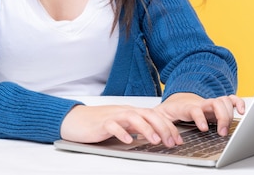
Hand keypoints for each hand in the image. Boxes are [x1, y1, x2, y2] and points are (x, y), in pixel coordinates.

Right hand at [60, 104, 183, 146]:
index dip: (168, 126)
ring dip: (146, 129)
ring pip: (133, 117)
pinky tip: (128, 141)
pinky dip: (122, 132)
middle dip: (162, 128)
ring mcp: (113, 115)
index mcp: (131, 111)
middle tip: (171, 142)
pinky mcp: (101, 123)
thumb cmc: (99, 123)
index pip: (154, 115)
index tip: (177, 139)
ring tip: (155, 140)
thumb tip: (155, 136)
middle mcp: (124, 111)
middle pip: (148, 114)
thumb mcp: (122, 125)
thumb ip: (136, 128)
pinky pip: (113, 125)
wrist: (76, 119)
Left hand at [155, 93, 245, 135]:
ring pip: (223, 101)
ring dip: (228, 115)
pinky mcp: (217, 105)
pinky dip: (238, 103)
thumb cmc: (169, 111)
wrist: (175, 102)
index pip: (195, 109)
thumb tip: (170, 138)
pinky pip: (230, 99)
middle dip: (221, 117)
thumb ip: (163, 126)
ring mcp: (210, 103)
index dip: (200, 117)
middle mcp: (201, 103)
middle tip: (221, 133)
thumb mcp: (161, 118)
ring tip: (225, 130)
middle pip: (215, 103)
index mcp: (187, 107)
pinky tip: (241, 112)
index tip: (204, 128)